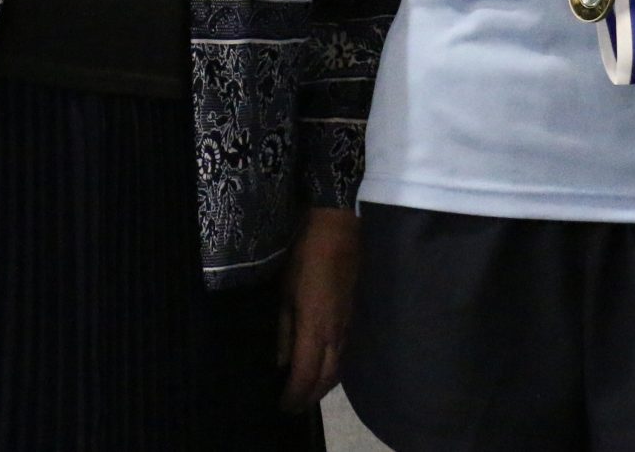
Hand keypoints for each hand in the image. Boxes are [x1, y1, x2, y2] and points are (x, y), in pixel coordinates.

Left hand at [277, 207, 359, 409]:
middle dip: (309, 397)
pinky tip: (321, 369)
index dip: (295, 395)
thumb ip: (284, 330)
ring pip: (337, 368)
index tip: (282, 406)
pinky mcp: (352, 318)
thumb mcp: (284, 291)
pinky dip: (331, 370)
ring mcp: (348, 326)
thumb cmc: (304, 256)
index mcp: (316, 327)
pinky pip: (343, 354)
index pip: (306, 375)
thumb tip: (282, 362)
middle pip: (326, 378)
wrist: (338, 229)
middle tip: (292, 406)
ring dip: (322, 386)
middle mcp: (336, 333)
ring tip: (305, 393)